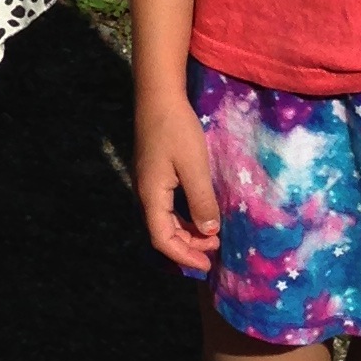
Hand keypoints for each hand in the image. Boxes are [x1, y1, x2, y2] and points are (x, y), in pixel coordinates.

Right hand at [135, 97, 221, 273]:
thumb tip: (209, 231)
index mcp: (151, 194)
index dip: (184, 255)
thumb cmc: (176, 129)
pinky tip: (200, 212)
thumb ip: (201, 201)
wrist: (158, 95)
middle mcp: (145, 192)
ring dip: (186, 231)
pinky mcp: (153, 172)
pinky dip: (183, 216)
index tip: (207, 265)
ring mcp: (147, 181)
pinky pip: (166, 205)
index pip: (162, 238)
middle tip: (216, 249)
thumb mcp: (194, 166)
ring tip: (212, 235)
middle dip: (188, 245)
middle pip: (162, 231)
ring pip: (164, 218)